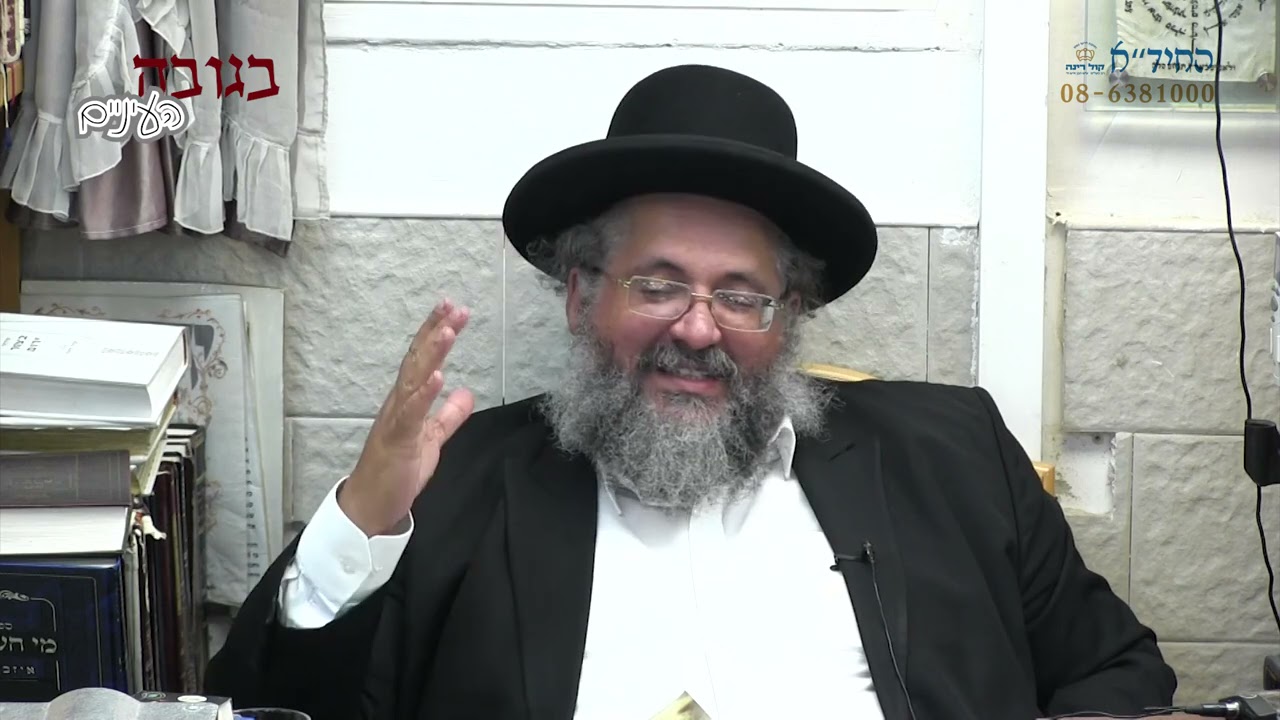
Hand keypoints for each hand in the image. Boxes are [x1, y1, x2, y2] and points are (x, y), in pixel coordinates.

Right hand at [340, 299, 475, 535]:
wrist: (371, 506)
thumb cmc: (397, 471)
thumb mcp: (432, 438)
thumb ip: (449, 415)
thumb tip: (466, 391)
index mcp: (407, 400)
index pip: (423, 359)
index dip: (436, 332)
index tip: (453, 310)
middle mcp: (398, 402)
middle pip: (417, 359)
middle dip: (435, 331)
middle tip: (453, 305)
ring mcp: (396, 418)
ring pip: (414, 378)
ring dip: (432, 353)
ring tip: (449, 330)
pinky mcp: (398, 439)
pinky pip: (412, 413)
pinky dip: (425, 393)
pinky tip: (440, 376)